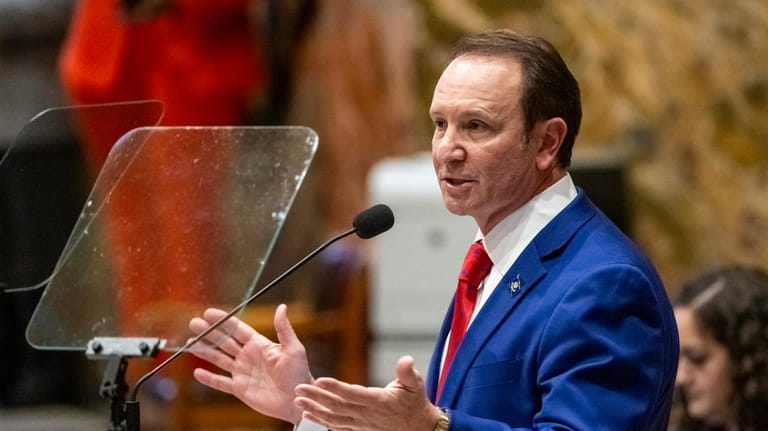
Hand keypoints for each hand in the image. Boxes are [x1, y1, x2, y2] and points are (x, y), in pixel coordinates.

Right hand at [187, 304, 313, 423]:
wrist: (297, 400)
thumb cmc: (299, 374)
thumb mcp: (293, 349)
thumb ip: (284, 329)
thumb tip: (281, 307)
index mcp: (259, 345)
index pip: (237, 330)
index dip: (223, 321)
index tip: (209, 313)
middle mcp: (248, 356)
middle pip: (224, 342)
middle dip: (209, 333)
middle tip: (194, 322)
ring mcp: (243, 372)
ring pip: (219, 359)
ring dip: (205, 351)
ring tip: (190, 342)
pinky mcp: (240, 389)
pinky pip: (221, 383)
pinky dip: (209, 378)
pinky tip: (197, 372)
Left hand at [294, 356, 440, 430]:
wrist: (418, 428)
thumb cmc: (415, 403)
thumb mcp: (416, 385)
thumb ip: (408, 372)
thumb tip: (406, 360)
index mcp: (378, 401)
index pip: (353, 394)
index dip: (336, 388)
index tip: (320, 380)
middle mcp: (367, 415)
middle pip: (337, 406)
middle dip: (317, 397)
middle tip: (299, 388)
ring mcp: (361, 424)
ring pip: (334, 418)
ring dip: (315, 409)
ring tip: (298, 400)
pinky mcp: (358, 429)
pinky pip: (336, 426)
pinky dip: (321, 421)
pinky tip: (308, 414)